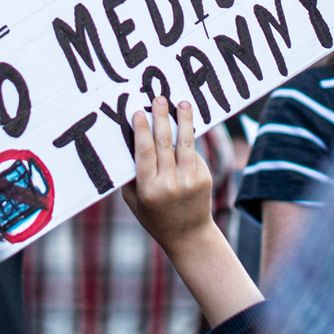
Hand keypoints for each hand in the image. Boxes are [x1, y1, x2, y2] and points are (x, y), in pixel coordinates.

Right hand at [122, 96, 214, 249]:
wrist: (188, 235)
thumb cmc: (154, 215)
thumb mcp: (134, 201)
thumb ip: (131, 175)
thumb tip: (129, 139)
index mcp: (148, 189)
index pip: (145, 153)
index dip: (142, 130)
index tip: (139, 112)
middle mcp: (170, 184)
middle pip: (165, 143)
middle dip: (162, 117)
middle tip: (159, 98)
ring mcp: (189, 181)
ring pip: (186, 143)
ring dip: (184, 120)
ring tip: (182, 103)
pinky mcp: (204, 178)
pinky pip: (193, 154)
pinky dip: (188, 140)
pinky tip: (185, 127)